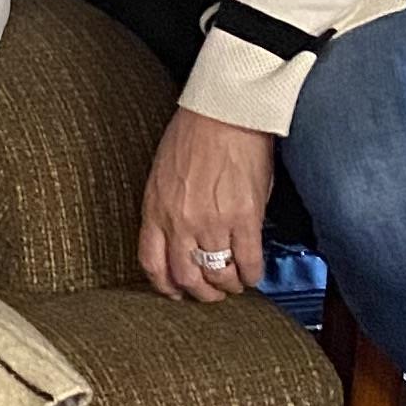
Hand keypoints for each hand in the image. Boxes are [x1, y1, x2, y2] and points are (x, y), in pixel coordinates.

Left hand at [137, 110, 275, 302]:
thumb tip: (181, 237)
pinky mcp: (245, 217)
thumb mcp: (162, 174)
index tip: (176, 292)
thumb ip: (167, 208)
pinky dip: (252, 275)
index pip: (152, 263)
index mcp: (155, 209)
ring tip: (234, 283)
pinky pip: (248, 261)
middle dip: (201, 293)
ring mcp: (213, 222)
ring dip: (228, 286)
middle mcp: (181, 222)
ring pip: (219, 274)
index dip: (166, 286)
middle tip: (212, 294)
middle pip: (186, 277)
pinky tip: (253, 275)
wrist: (224, 111)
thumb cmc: (193, 134)